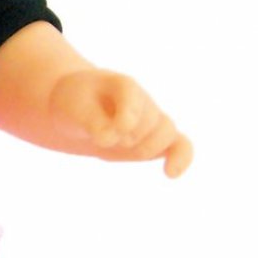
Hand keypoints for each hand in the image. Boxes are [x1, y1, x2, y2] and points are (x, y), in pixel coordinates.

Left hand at [47, 70, 193, 177]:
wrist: (80, 110)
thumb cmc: (77, 105)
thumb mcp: (75, 107)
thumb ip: (92, 121)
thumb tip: (109, 140)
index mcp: (123, 84)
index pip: (133, 96)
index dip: (127, 117)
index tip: (114, 131)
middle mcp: (143, 100)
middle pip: (149, 122)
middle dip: (126, 137)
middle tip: (102, 134)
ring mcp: (153, 119)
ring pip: (166, 135)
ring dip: (142, 149)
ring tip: (121, 145)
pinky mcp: (157, 140)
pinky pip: (182, 146)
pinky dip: (181, 159)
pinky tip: (171, 174)